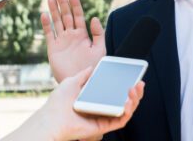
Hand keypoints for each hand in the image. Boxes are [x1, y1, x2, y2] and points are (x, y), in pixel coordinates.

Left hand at [4, 67, 144, 140]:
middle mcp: (102, 108)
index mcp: (96, 98)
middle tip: (140, 82)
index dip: (127, 84)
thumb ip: (84, 74)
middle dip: (136, 92)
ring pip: (126, 110)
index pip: (116, 92)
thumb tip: (93, 66)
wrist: (51, 118)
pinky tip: (128, 101)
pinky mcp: (104, 127)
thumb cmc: (58, 102)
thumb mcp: (72, 81)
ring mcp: (104, 118)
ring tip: (136, 89)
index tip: (134, 76)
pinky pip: (120, 120)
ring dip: (135, 100)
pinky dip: (127, 111)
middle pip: (125, 101)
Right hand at [42, 0, 105, 81]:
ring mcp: (62, 41)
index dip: (75, 5)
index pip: (78, 15)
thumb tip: (94, 18)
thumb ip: (98, 33)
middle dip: (63, 3)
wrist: (81, 82)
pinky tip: (44, 14)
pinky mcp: (53, 49)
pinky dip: (46, 24)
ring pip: (57, 22)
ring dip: (54, 10)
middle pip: (66, 16)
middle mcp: (71, 35)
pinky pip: (49, 34)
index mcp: (83, 34)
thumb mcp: (100, 49)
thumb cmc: (93, 67)